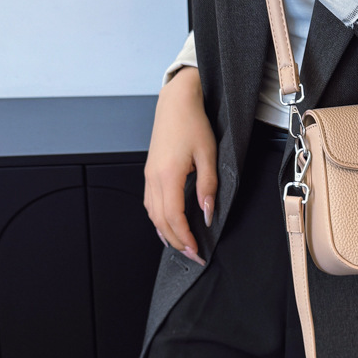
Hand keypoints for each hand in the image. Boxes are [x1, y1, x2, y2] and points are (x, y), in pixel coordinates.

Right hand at [143, 67, 215, 264]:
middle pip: (160, 221)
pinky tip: (168, 225)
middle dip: (176, 241)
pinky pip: (150, 203)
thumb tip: (207, 213)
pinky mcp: (150, 172)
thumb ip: (208, 187)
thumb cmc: (193, 123)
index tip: (197, 250)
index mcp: (168, 175)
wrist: (176, 102)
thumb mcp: (209, 155)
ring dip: (166, 233)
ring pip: (152, 214)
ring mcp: (149, 176)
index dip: (185, 237)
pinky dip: (159, 219)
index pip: (174, 217)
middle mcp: (153, 178)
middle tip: (193, 255)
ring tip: (182, 245)